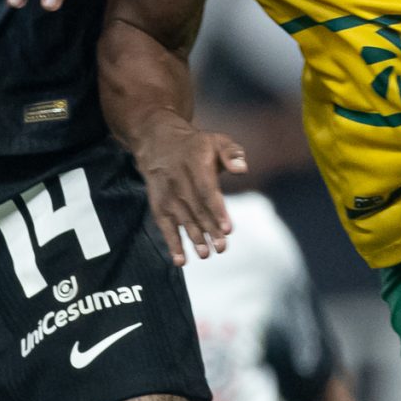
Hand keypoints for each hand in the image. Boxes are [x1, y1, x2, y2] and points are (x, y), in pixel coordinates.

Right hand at [131, 115, 244, 262]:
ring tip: (206, 254)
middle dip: (210, 230)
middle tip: (222, 248)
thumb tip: (242, 168)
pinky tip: (180, 261)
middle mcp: (178, 180)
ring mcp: (167, 195)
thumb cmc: (195, 146)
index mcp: (195, 164)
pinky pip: (165, 227)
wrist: (157, 143)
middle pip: (196, 210)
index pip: (207, 191)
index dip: (217, 211)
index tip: (228, 229)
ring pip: (183, 220)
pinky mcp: (158, 206)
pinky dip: (172, 244)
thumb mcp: (216, 140)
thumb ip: (232, 153)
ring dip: (194, 239)